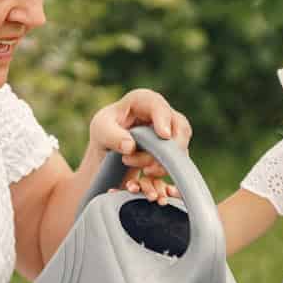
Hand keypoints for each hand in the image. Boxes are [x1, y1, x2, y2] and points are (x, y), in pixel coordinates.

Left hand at [88, 88, 192, 203]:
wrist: (109, 151)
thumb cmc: (104, 132)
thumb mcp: (100, 130)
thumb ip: (112, 136)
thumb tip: (130, 146)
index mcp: (143, 101)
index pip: (158, 105)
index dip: (163, 119)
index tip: (163, 135)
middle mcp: (162, 115)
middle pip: (181, 127)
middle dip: (169, 148)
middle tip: (148, 165)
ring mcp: (171, 133)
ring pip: (181, 149)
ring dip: (164, 164)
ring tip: (143, 172)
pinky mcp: (172, 152)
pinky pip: (177, 164)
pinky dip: (165, 174)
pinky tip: (150, 181)